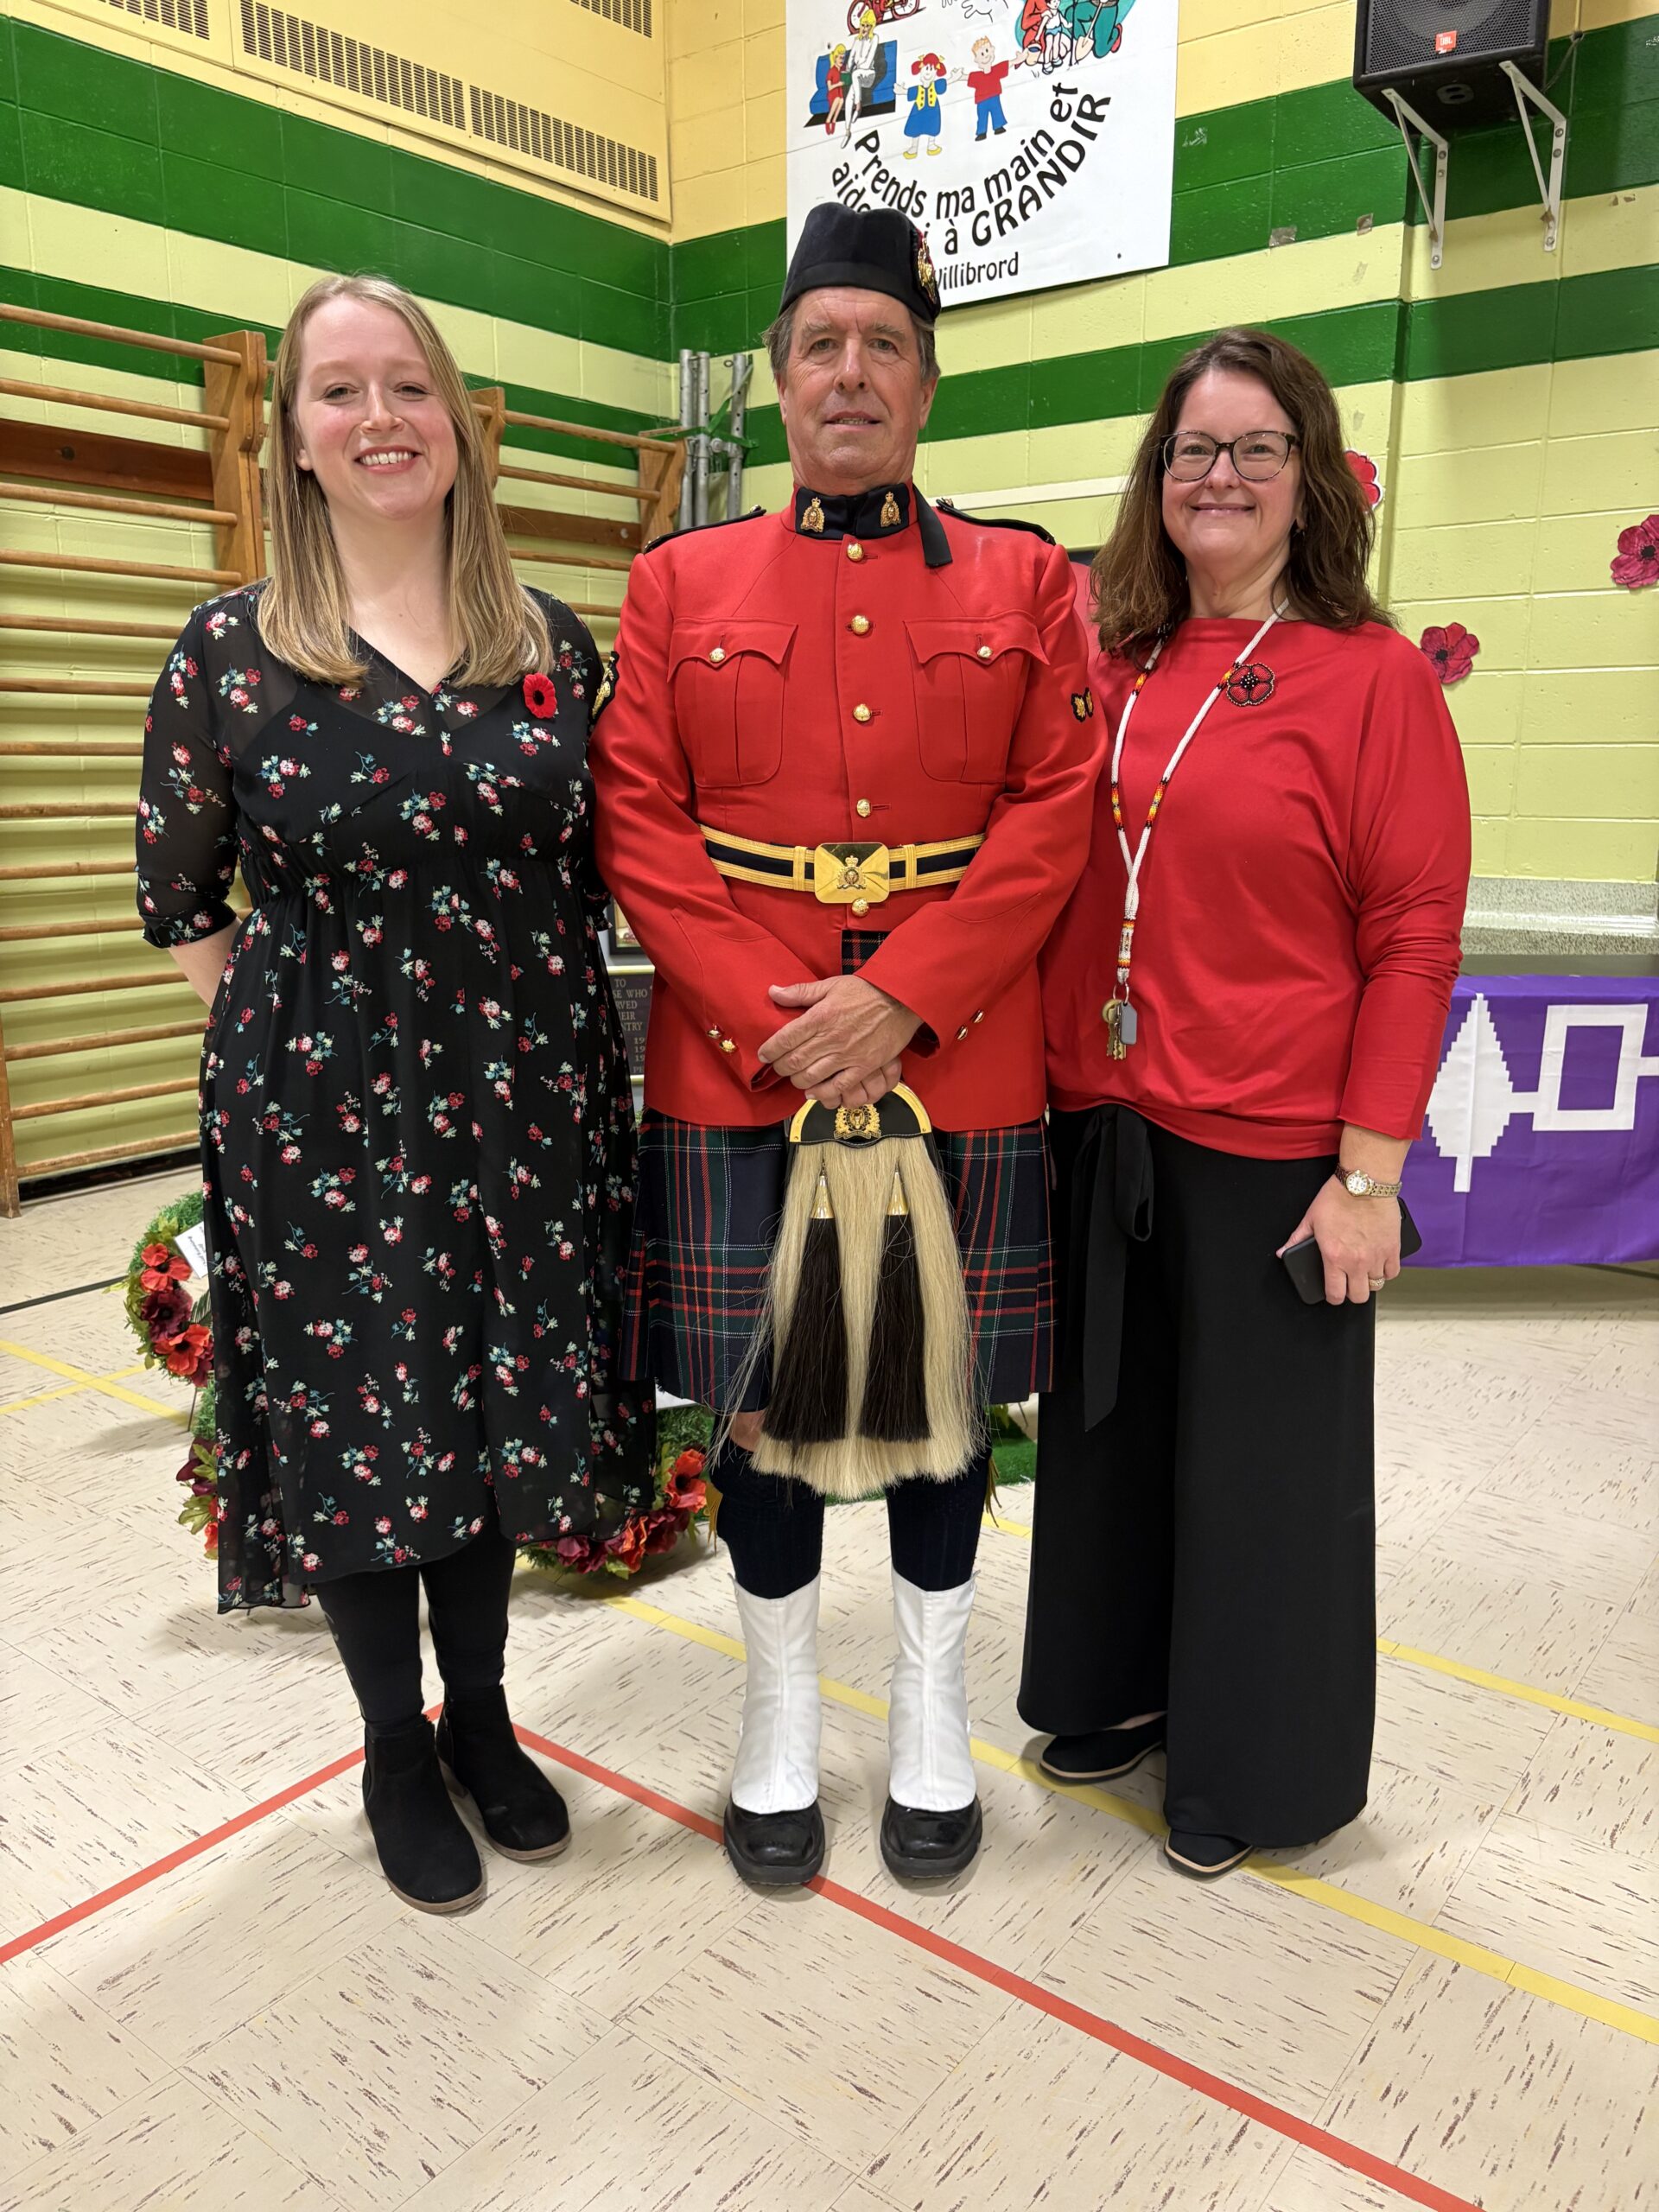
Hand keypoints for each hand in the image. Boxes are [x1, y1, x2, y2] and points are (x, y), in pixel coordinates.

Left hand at [757, 977, 920, 1102]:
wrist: (901, 1000)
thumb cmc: (866, 991)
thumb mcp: (831, 985)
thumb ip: (800, 992)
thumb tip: (773, 992)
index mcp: (820, 1016)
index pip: (785, 1038)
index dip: (770, 1050)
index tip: (764, 1054)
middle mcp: (831, 1038)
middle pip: (795, 1061)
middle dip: (781, 1067)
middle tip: (777, 1067)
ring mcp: (847, 1055)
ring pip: (812, 1076)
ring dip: (797, 1080)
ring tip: (794, 1077)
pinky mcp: (863, 1067)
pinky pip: (838, 1086)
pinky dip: (822, 1092)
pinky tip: (813, 1092)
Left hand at [1278, 1177, 1401, 1305]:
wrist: (1363, 1183)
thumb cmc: (1337, 1197)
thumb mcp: (1310, 1219)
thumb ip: (1296, 1239)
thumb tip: (1283, 1252)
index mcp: (1334, 1257)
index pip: (1335, 1294)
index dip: (1333, 1297)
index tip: (1334, 1293)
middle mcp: (1356, 1262)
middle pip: (1358, 1296)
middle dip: (1352, 1293)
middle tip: (1349, 1283)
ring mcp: (1376, 1257)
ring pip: (1376, 1286)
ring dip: (1369, 1280)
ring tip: (1364, 1270)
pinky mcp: (1393, 1249)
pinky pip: (1393, 1272)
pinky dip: (1386, 1271)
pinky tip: (1379, 1263)